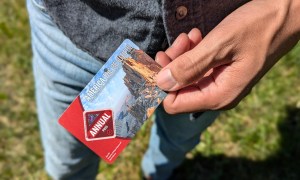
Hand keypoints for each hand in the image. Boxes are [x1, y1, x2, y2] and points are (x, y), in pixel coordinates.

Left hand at [156, 0, 299, 113]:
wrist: (286, 15)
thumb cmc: (259, 27)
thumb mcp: (220, 44)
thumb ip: (190, 66)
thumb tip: (161, 83)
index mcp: (218, 95)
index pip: (173, 103)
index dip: (160, 84)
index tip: (157, 60)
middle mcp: (217, 95)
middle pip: (177, 89)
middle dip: (172, 65)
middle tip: (178, 42)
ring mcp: (219, 84)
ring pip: (185, 76)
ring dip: (182, 55)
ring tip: (191, 36)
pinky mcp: (221, 72)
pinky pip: (196, 67)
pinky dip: (192, 53)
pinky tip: (197, 37)